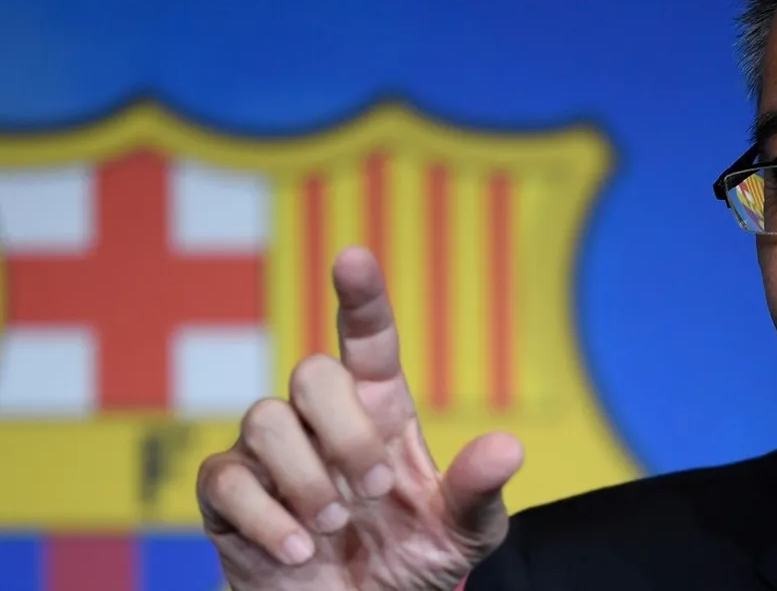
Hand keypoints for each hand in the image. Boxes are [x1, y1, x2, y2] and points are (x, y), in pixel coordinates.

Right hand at [197, 247, 523, 589]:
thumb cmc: (409, 560)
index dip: (360, 296)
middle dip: (344, 431)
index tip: (353, 258)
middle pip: (312, 372)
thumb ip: (479, 491)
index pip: (367, 338)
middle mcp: (320, 418)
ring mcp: (269, 453)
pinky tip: (297, 554)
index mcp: (380, 409)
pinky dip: (264, 519)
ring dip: (305, 479)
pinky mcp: (227, 496)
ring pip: (264, 420)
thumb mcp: (461, 533)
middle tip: (374, 490)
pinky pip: (225, 480)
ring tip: (331, 529)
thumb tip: (510, 447)